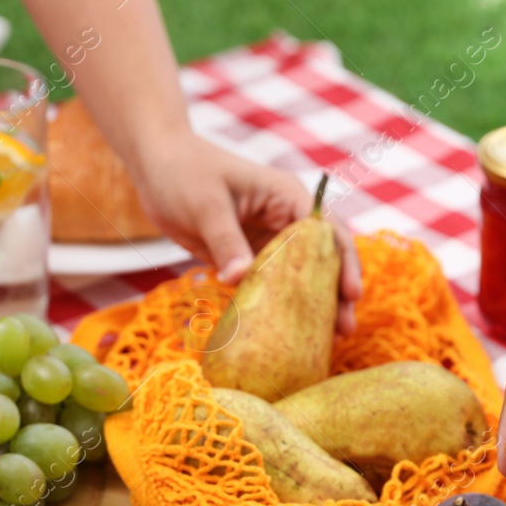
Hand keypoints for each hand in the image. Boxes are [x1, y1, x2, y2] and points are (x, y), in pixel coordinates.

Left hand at [134, 134, 361, 332]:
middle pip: (322, 260)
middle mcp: (285, 220)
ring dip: (313, 306)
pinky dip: (282, 309)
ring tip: (330, 340)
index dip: (343, 263)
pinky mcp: (250, 258)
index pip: (326, 231)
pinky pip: (272, 287)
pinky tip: (289, 334)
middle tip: (345, 330)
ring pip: (301, 278)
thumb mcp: (206, 205)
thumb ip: (225, 241)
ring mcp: (269, 241)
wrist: (154, 165)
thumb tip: (239, 278)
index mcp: (286, 197)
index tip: (350, 294)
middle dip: (336, 293)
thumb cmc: (183, 171)